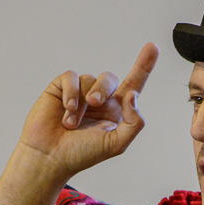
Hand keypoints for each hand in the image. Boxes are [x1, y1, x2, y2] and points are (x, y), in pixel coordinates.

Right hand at [21, 42, 158, 175]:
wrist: (50, 157)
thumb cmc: (81, 154)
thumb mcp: (116, 144)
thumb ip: (133, 122)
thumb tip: (132, 96)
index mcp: (116, 111)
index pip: (134, 85)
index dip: (144, 66)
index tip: (153, 47)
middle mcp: (100, 100)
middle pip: (111, 79)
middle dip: (104, 88)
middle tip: (95, 103)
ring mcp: (80, 93)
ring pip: (90, 78)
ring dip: (82, 102)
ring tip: (71, 124)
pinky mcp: (61, 88)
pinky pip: (71, 77)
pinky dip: (70, 92)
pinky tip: (66, 109)